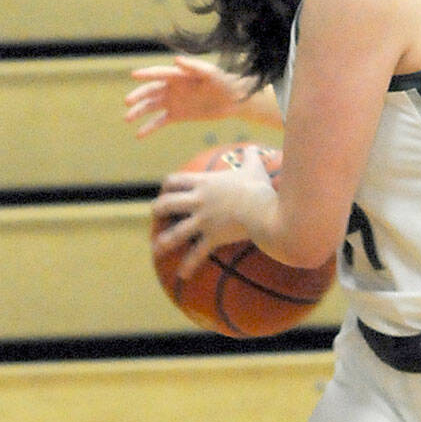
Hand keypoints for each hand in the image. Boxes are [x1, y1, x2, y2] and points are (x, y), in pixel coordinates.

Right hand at [125, 54, 251, 136]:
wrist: (234, 100)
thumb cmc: (223, 82)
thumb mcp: (210, 73)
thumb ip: (194, 66)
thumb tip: (176, 60)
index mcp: (178, 75)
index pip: (159, 74)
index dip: (147, 74)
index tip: (134, 75)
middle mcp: (171, 88)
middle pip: (150, 91)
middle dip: (138, 96)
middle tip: (128, 102)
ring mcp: (173, 102)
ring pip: (151, 107)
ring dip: (139, 112)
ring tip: (127, 119)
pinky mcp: (177, 115)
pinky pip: (160, 122)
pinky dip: (149, 127)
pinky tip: (139, 135)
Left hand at [151, 144, 274, 279]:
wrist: (265, 209)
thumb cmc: (260, 188)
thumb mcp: (255, 167)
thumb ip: (251, 155)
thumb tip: (254, 147)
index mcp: (204, 183)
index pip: (174, 181)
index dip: (166, 186)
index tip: (166, 191)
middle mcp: (198, 201)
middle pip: (166, 204)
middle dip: (157, 211)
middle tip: (156, 216)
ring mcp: (203, 221)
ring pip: (175, 232)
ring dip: (163, 241)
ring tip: (156, 248)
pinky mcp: (213, 237)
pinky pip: (197, 254)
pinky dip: (188, 265)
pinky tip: (182, 275)